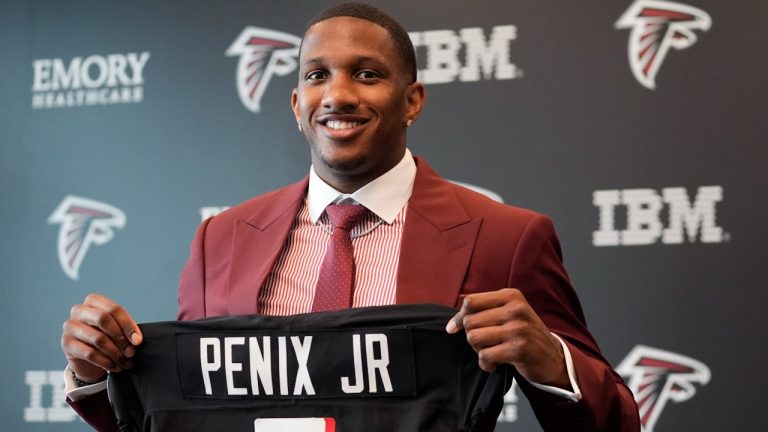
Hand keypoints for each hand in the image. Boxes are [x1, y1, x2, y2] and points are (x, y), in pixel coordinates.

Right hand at [61, 294, 142, 382]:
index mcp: (93, 301)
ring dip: (115, 353)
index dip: (128, 325)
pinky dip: (106, 362)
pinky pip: (90, 353)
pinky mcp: (66, 344)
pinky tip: (114, 367)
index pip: (113, 309)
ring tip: (125, 362)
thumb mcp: (117, 329)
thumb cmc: (106, 337)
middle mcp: (79, 310)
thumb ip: (125, 330)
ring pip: (98, 338)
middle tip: (131, 352)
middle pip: (103, 319)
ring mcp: (70, 326)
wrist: (88, 359)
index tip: (138, 340)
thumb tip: (136, 339)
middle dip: (120, 338)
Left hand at [446, 288, 569, 388]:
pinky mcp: (519, 350)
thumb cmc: (524, 334)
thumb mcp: (509, 313)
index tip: (455, 328)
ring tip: (490, 352)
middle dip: (471, 336)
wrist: (553, 357)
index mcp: (511, 296)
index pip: (470, 301)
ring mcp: (518, 329)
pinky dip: (485, 364)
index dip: (459, 317)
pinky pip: (485, 356)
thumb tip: (451, 325)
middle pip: (470, 321)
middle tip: (484, 344)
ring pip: (474, 338)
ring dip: (478, 350)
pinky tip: (495, 364)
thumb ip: (483, 312)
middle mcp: (515, 309)